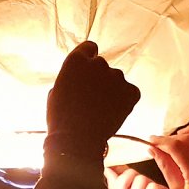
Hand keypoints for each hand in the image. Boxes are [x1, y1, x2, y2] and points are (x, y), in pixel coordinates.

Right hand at [46, 41, 139, 158]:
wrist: (77, 140)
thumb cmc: (61, 119)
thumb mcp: (56, 91)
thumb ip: (71, 77)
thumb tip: (80, 76)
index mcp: (76, 61)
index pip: (90, 48)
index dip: (88, 60)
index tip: (87, 72)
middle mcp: (98, 63)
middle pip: (102, 66)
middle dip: (99, 78)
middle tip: (91, 98)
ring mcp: (117, 77)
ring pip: (116, 80)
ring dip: (111, 90)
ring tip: (100, 110)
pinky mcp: (131, 91)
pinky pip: (129, 92)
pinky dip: (124, 101)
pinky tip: (112, 113)